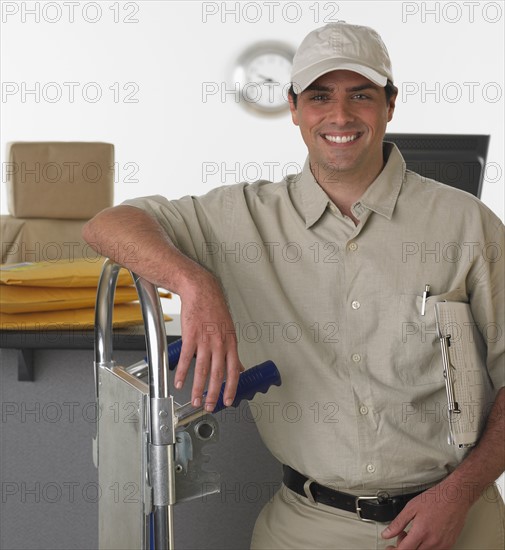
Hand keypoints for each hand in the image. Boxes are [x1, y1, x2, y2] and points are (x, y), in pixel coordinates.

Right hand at [174, 270, 243, 411]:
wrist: (201, 291)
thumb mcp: (229, 330)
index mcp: (231, 343)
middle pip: (218, 374)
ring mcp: (205, 340)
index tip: (228, 400)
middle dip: (214, 394)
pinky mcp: (190, 336)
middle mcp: (219, 343)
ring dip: (197, 388)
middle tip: (210, 406)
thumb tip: (240, 367)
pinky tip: (179, 382)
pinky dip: (182, 373)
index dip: (232, 387)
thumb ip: (232, 351)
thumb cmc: (215, 309)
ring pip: (202, 370)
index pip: (234, 370)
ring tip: (194, 400)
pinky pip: (185, 358)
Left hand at [381, 479, 471, 548]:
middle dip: (404, 546)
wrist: (454, 497)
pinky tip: (424, 535)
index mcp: (421, 532)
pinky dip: (425, 546)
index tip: (390, 547)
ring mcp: (442, 545)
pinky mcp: (449, 545)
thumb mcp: (411, 507)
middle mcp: (433, 542)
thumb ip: (398, 523)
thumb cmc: (435, 499)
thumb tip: (386, 534)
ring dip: (415, 546)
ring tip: (413, 533)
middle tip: (402, 534)